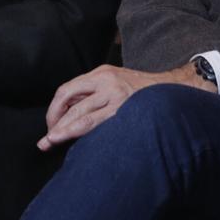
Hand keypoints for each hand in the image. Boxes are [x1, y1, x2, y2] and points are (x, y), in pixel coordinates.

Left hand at [38, 63, 212, 151]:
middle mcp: (108, 84)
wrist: (174, 91)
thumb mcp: (114, 80)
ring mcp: (118, 99)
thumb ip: (93, 92)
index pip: (67, 90)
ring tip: (51, 144)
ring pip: (83, 118)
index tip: (50, 125)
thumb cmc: (141, 89)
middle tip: (45, 141)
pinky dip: (85, 137)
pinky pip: (100, 127)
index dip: (54, 110)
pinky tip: (78, 146)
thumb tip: (67, 114)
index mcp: (102, 74)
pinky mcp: (127, 113)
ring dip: (63, 132)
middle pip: (71, 105)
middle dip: (55, 125)